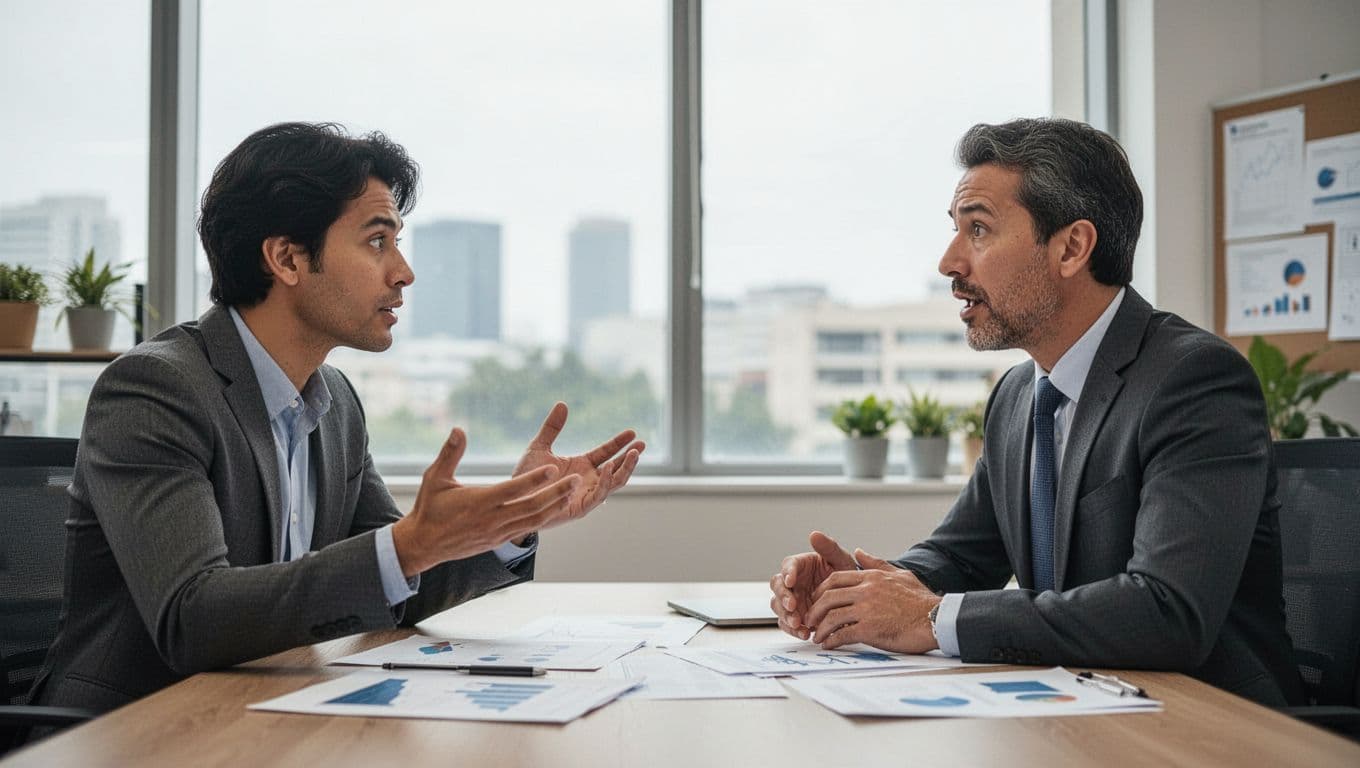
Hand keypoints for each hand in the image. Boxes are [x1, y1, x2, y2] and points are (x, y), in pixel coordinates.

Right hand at [392, 427, 583, 576]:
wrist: (424, 544)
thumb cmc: (429, 508)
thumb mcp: (434, 478)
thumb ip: (449, 453)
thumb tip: (458, 429)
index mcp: (479, 502)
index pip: (513, 489)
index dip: (535, 479)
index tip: (555, 467)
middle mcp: (492, 519)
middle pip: (531, 507)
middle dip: (556, 493)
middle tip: (576, 479)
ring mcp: (497, 532)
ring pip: (534, 520)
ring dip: (555, 506)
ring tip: (573, 492)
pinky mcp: (499, 540)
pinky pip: (527, 529)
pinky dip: (543, 518)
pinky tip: (556, 507)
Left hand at [512, 402, 644, 517]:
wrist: (514, 499)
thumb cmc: (526, 477)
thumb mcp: (539, 447)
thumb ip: (552, 427)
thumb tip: (563, 404)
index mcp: (582, 466)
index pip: (606, 452)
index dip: (619, 443)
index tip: (632, 432)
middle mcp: (588, 480)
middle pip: (617, 468)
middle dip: (630, 458)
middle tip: (641, 444)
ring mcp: (586, 494)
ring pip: (614, 483)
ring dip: (625, 468)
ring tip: (633, 453)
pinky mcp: (581, 507)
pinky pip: (599, 495)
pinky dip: (606, 482)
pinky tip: (609, 466)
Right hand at [769, 531, 858, 639]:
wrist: (856, 599)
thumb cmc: (847, 576)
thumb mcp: (842, 560)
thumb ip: (828, 548)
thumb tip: (814, 534)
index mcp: (800, 565)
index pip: (787, 566)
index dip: (787, 573)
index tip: (791, 580)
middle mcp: (792, 583)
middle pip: (777, 587)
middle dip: (783, 597)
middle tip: (792, 606)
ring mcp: (792, 601)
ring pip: (779, 607)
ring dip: (786, 615)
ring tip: (799, 623)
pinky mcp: (795, 617)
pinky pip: (788, 624)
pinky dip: (794, 630)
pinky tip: (805, 633)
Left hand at [803, 549, 940, 652]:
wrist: (936, 620)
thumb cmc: (921, 600)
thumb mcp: (900, 574)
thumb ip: (877, 563)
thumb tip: (858, 552)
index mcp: (871, 577)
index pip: (835, 579)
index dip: (821, 590)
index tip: (817, 600)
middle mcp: (866, 591)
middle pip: (828, 597)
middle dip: (815, 610)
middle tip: (810, 620)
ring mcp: (867, 610)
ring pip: (831, 617)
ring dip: (820, 628)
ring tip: (816, 636)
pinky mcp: (870, 629)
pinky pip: (842, 635)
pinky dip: (831, 641)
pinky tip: (829, 645)